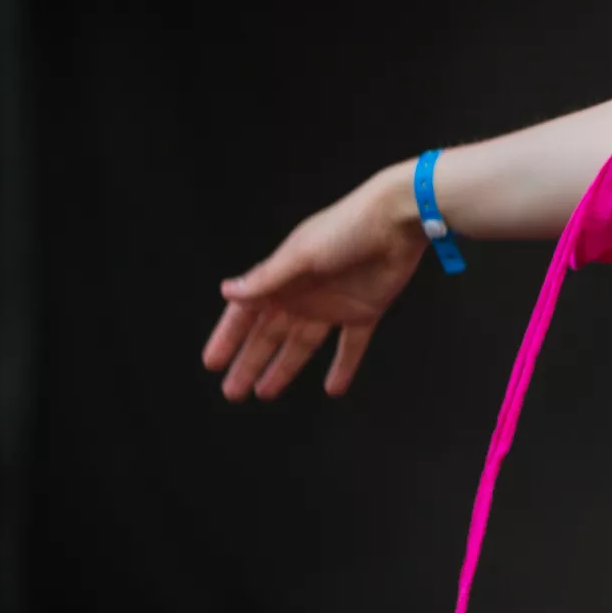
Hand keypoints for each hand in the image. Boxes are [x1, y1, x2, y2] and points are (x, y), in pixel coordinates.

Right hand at [202, 166, 427, 400]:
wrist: (399, 219)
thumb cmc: (347, 227)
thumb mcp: (301, 254)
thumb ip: (267, 278)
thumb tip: (227, 290)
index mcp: (283, 277)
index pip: (246, 313)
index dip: (228, 337)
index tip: (212, 363)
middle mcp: (303, 294)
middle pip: (270, 336)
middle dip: (250, 362)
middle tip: (232, 392)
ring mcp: (332, 305)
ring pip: (302, 345)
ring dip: (284, 369)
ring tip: (265, 393)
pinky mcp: (364, 311)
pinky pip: (351, 346)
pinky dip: (343, 367)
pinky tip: (334, 389)